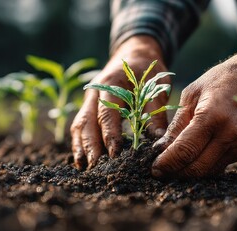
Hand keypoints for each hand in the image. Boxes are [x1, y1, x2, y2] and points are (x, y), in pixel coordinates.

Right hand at [71, 36, 170, 169]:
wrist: (135, 54)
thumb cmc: (147, 70)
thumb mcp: (155, 86)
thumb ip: (154, 111)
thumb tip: (157, 140)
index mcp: (110, 84)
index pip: (106, 113)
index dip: (110, 135)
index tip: (115, 155)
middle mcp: (94, 92)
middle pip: (86, 122)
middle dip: (89, 147)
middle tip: (95, 169)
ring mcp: (88, 100)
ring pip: (79, 126)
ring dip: (81, 147)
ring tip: (84, 169)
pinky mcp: (89, 108)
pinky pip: (81, 126)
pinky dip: (80, 143)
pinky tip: (83, 160)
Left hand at [151, 46, 236, 178]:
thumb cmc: (220, 80)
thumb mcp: (191, 95)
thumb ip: (176, 125)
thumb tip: (160, 149)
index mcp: (211, 116)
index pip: (184, 151)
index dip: (166, 164)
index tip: (154, 170)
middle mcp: (229, 134)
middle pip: (196, 167)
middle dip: (175, 173)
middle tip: (159, 172)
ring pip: (208, 171)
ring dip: (188, 173)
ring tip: (172, 167)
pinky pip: (219, 166)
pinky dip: (203, 166)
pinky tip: (191, 160)